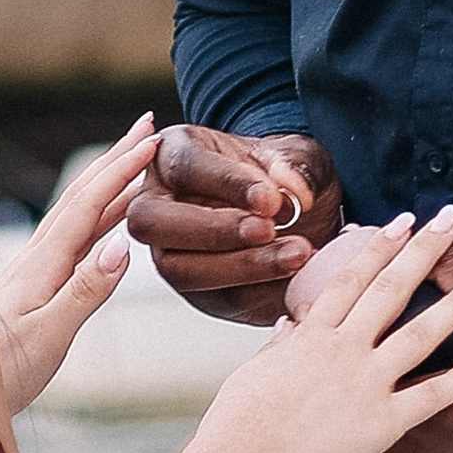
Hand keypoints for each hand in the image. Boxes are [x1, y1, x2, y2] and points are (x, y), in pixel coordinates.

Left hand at [0, 118, 159, 413]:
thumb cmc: (1, 370)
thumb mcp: (48, 338)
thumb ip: (84, 293)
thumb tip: (121, 249)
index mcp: (44, 263)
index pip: (90, 204)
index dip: (122, 171)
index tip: (152, 141)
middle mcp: (38, 256)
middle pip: (83, 193)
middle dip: (116, 157)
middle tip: (149, 125)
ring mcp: (36, 267)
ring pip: (79, 209)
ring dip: (109, 179)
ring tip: (138, 158)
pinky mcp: (35, 282)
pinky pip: (75, 233)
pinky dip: (100, 213)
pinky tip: (112, 217)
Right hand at [128, 125, 343, 324]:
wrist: (298, 215)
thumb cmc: (282, 175)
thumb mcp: (298, 156)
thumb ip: (296, 165)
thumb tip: (293, 189)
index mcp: (173, 153)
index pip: (184, 167)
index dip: (226, 183)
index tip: (270, 198)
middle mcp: (157, 203)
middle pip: (153, 222)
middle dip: (214, 230)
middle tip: (269, 230)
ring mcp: (169, 251)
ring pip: (179, 269)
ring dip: (241, 266)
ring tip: (296, 254)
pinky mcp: (197, 290)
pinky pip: (215, 299)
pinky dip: (260, 291)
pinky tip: (296, 276)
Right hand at [185, 207, 452, 452]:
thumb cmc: (237, 425)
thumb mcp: (253, 373)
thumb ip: (278, 346)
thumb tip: (289, 325)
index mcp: (310, 335)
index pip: (352, 277)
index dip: (380, 246)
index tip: (402, 221)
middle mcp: (342, 349)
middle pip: (392, 288)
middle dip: (424, 250)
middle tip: (451, 220)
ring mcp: (365, 382)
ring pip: (422, 333)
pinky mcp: (382, 422)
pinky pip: (434, 396)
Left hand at [287, 236, 452, 452]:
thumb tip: (421, 231)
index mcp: (445, 412)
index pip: (362, 404)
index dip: (329, 376)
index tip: (304, 352)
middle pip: (374, 446)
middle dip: (348, 414)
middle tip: (319, 387)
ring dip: (388, 431)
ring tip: (361, 403)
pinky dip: (431, 449)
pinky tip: (426, 426)